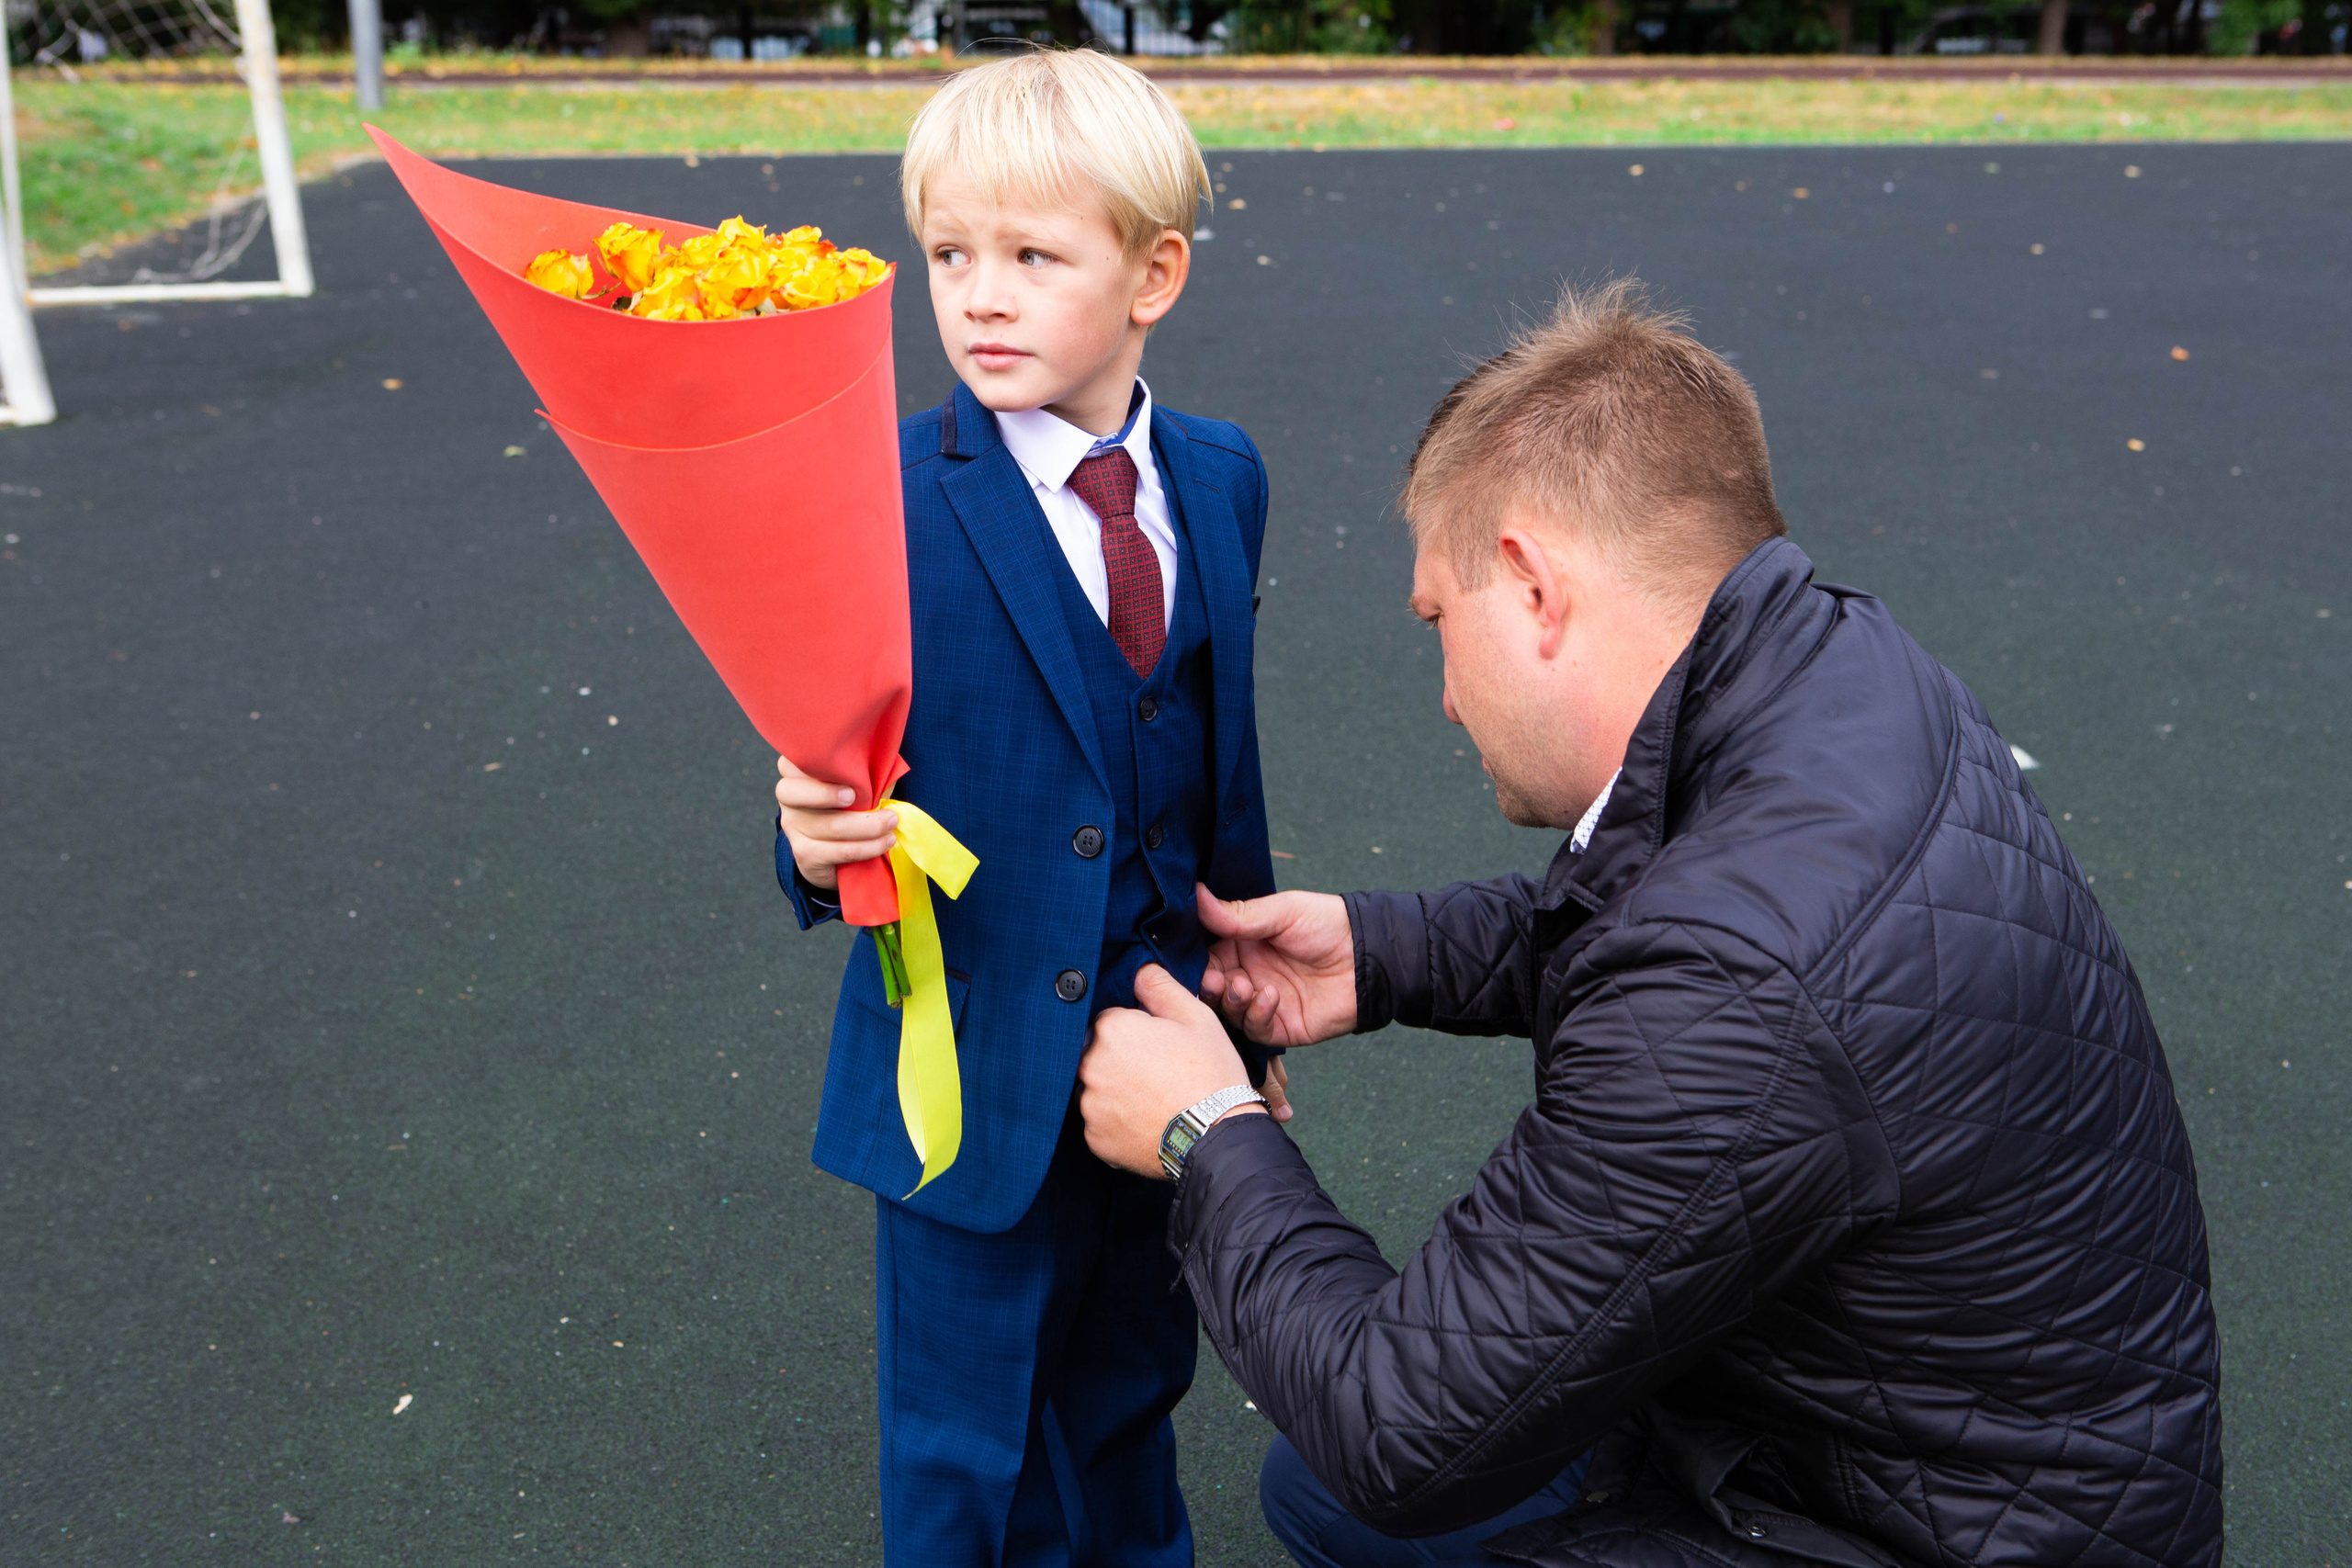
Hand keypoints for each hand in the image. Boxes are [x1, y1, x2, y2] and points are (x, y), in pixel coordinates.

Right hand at [774, 753, 895, 892]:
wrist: (845, 848)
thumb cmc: (855, 800)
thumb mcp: (858, 779)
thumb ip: (861, 768)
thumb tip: (881, 760)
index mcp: (796, 771)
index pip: (790, 760)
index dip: (813, 764)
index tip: (843, 769)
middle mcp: (787, 797)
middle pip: (794, 793)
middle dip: (828, 794)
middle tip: (858, 797)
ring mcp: (792, 827)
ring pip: (829, 826)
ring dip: (868, 826)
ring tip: (891, 822)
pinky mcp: (804, 854)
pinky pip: (838, 851)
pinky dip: (867, 847)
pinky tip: (884, 842)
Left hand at [1079, 965, 1268, 1178]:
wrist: (1217, 1138)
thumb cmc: (1210, 1074)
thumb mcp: (1196, 1017)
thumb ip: (1160, 987)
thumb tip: (1139, 970)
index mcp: (1111, 1029)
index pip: (1112, 1020)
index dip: (1138, 1031)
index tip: (1160, 1046)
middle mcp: (1090, 1066)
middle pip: (1099, 1054)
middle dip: (1123, 1060)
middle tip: (1159, 1075)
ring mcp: (1090, 1106)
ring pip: (1099, 1089)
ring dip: (1118, 1092)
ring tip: (1154, 1101)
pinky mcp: (1095, 1139)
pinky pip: (1101, 1124)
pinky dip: (1118, 1123)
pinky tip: (1147, 1122)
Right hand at [1197, 886, 1357, 1046]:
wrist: (1369, 955)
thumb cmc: (1328, 925)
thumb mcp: (1282, 912)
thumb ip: (1238, 914)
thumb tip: (1197, 895)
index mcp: (1244, 946)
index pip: (1207, 957)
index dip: (1197, 962)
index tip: (1190, 961)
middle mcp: (1250, 975)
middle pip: (1212, 988)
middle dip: (1209, 986)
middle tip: (1214, 980)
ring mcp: (1264, 1002)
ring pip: (1229, 1011)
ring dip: (1232, 1000)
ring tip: (1245, 986)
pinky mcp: (1280, 1027)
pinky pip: (1255, 1029)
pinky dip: (1257, 1015)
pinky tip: (1271, 996)